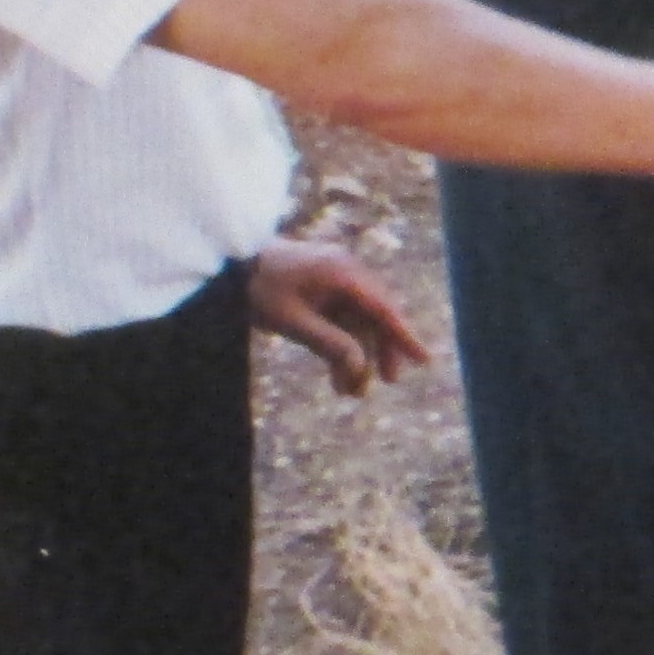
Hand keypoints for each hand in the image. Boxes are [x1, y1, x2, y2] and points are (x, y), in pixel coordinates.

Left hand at [251, 238, 432, 397]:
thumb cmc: (259, 289)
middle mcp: (346, 273)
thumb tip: (361, 368)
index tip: (424, 359)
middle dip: (379, 350)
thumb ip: (330, 343)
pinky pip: (341, 319)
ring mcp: (334, 280)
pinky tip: (336, 373)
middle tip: (387, 381)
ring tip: (348, 390)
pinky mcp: (322, 289)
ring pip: (358, 321)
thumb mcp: (293, 321)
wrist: (229, 264)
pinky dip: (340, 344)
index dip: (404, 336)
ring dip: (356, 353)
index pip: (383, 309)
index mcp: (343, 274)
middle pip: (375, 316)